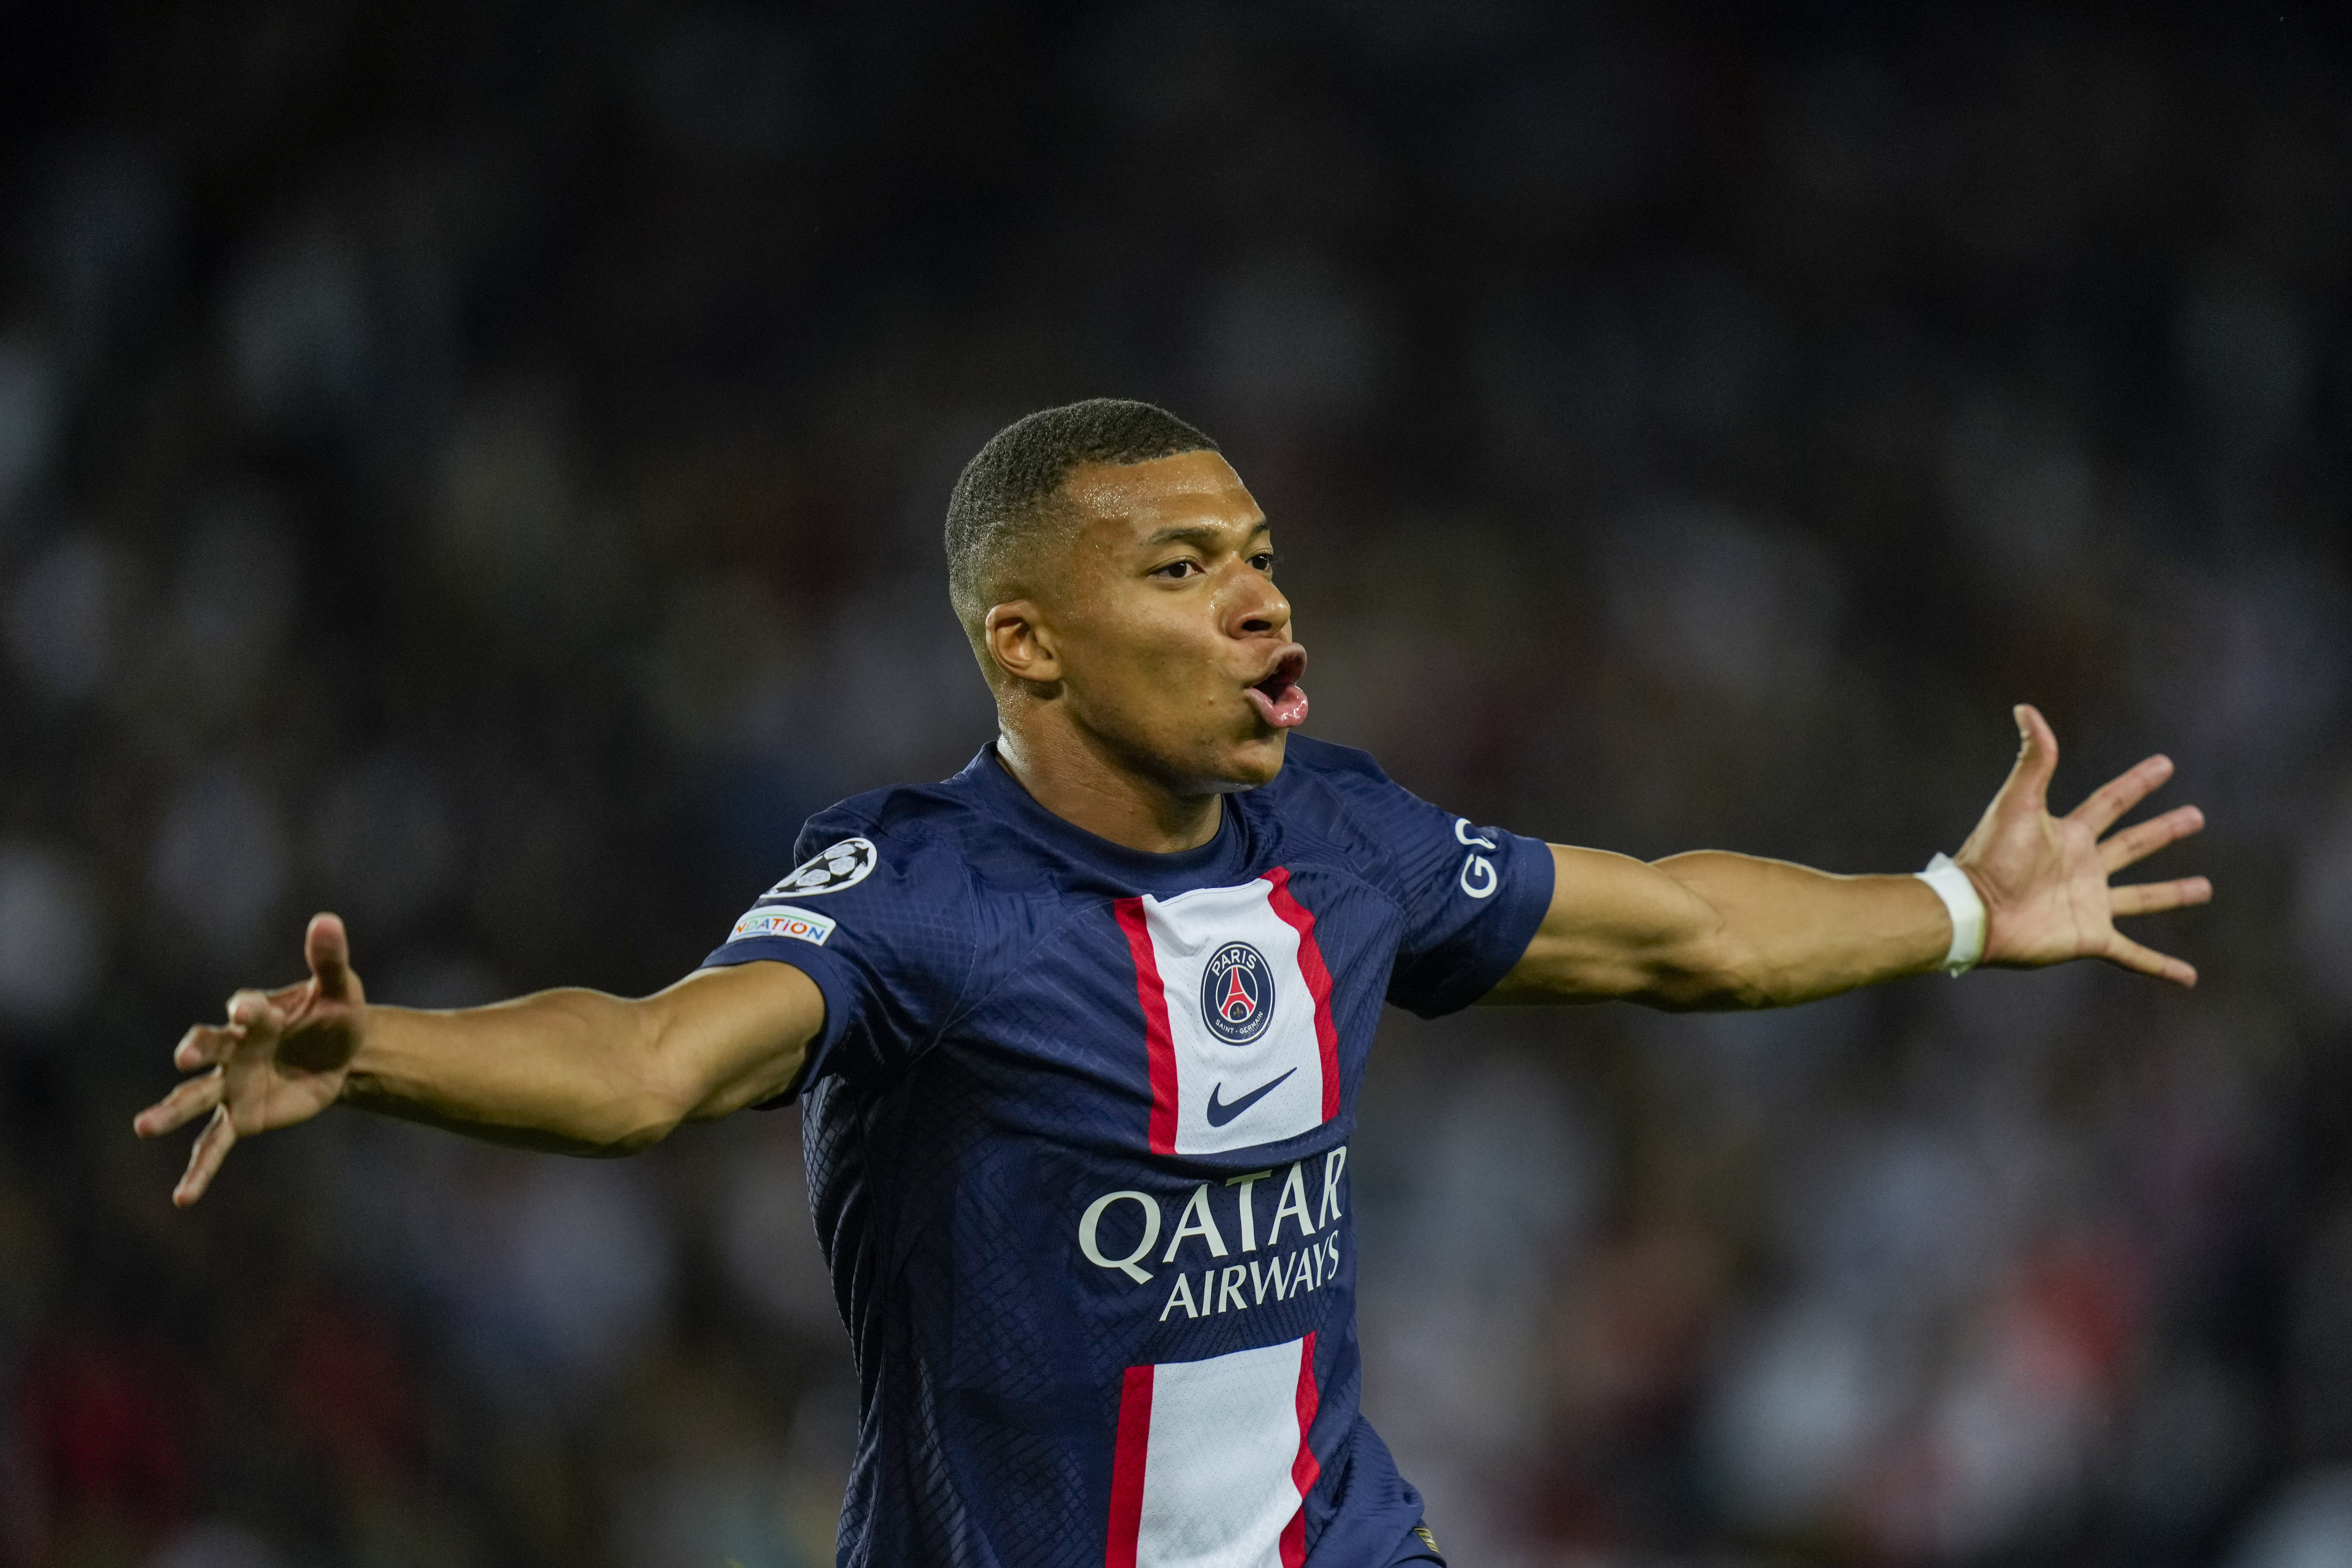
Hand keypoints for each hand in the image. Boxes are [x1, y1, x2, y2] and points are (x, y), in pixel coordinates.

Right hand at [132, 913, 367, 1205]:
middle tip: (184, 1057)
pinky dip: (199, 1170)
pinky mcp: (241, 1116)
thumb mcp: (339, 989)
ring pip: (193, 1098)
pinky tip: (183, 1198)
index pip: (245, 1010)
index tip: (248, 1011)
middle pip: (209, 1048)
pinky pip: (214, 1144)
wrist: (344, 1053)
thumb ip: (328, 958)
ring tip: (142, 1126)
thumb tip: (328, 919)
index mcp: (257, 1015)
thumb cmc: (335, 1015)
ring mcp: (232, 1085)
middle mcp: (234, 1049)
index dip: (248, 1010)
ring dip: (169, 1111)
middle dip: (196, 1049)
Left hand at [1955, 705, 2210, 985]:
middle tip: (2196, 816)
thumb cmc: (1991, 856)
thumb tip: (2025, 708)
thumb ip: (2032, 759)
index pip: (2111, 802)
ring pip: (2142, 897)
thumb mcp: (2017, 802)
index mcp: (2070, 834)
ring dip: (2172, 892)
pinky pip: (2134, 955)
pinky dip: (2160, 966)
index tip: (2165, 764)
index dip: (2137, 783)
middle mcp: (2084, 867)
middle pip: (2133, 844)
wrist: (1976, 910)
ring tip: (2205, 888)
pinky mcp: (2090, 937)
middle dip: (2164, 831)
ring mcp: (2089, 903)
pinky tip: (2187, 976)